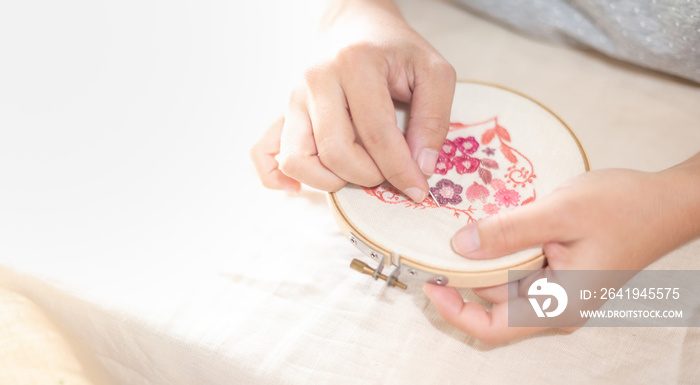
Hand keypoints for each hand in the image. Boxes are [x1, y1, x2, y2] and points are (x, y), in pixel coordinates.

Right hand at [250, 0, 455, 201]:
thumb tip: (422, 167)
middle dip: (368, 175)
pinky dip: (278, 177)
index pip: (377, 133)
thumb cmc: (394, 50)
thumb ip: (434, 118)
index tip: (418, 190)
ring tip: (355, 172)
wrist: (353, 26)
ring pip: (297, 159)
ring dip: (330, 180)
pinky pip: (265, 152)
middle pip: (335, 151)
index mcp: (355, 63)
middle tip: (387, 171)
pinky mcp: (283, 111)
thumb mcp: (432, 72)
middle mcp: (317, 79)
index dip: (401, 170)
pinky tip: (301, 187)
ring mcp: (294, 96)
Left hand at [424, 157, 699, 343]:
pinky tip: (496, 220)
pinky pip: (521, 265)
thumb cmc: (625, 207)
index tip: (429, 283)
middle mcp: (556, 305)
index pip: (492, 328)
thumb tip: (460, 247)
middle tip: (439, 236)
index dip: (454, 310)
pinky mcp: (561, 271)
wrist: (668, 201)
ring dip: (484, 255)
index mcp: (558, 305)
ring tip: (466, 221)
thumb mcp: (559, 213)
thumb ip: (508, 232)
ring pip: (504, 280)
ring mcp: (559, 289)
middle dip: (464, 271)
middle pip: (493, 300)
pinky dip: (504, 246)